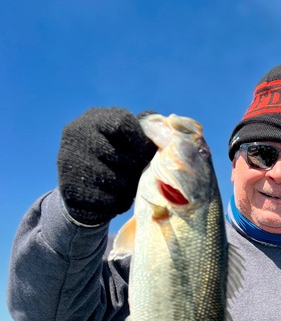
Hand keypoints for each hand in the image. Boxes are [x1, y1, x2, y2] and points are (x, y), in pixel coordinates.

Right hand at [58, 107, 156, 224]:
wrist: (84, 189)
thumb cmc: (116, 160)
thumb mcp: (126, 140)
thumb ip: (146, 133)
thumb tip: (170, 138)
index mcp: (95, 117)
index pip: (122, 122)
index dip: (141, 142)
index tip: (149, 155)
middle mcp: (77, 133)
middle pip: (120, 154)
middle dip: (134, 169)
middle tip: (137, 176)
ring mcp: (69, 160)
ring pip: (113, 179)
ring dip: (127, 187)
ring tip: (127, 187)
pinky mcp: (70, 187)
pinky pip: (105, 199)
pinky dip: (117, 202)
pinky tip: (116, 199)